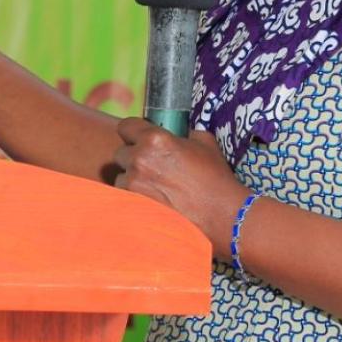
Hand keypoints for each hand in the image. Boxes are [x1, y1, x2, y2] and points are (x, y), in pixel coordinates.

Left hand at [111, 118, 246, 259]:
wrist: (221, 214)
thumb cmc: (215, 178)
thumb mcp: (205, 143)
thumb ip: (187, 132)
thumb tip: (181, 131)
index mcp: (155, 139)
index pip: (125, 127)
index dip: (132, 132)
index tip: (138, 139)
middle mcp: (140, 159)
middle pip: (120, 153)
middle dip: (132, 158)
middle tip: (150, 167)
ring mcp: (133, 185)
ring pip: (119, 177)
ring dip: (131, 180)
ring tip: (152, 188)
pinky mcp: (133, 207)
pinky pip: (123, 198)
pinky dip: (132, 199)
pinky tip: (150, 202)